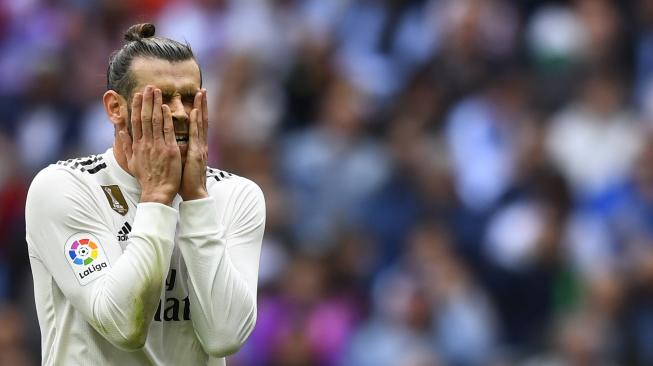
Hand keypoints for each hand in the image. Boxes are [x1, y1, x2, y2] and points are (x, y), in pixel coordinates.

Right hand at [119, 86, 181, 205]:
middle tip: (149, 87)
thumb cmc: (145, 178)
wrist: (157, 192)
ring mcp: (157, 146)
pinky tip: (166, 107)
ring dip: (156, 104)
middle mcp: (146, 143)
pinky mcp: (169, 150)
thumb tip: (120, 131)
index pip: (136, 122)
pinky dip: (167, 119)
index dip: (137, 107)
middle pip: (145, 117)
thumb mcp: (130, 162)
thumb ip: (126, 145)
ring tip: (158, 91)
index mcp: (137, 145)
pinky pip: (168, 131)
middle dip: (147, 101)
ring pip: (156, 121)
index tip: (138, 94)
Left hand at [179, 89, 208, 200]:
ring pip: (201, 123)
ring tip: (201, 93)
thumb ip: (178, 148)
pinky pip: (195, 135)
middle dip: (202, 104)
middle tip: (202, 89)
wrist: (194, 193)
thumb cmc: (184, 180)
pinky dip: (196, 123)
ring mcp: (200, 148)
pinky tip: (195, 112)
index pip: (197, 124)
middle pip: (202, 120)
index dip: (197, 110)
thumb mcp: (181, 161)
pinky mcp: (197, 153)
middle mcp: (200, 144)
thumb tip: (171, 140)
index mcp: (196, 146)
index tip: (196, 98)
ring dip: (201, 107)